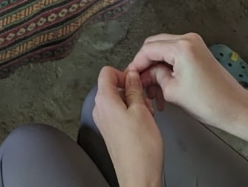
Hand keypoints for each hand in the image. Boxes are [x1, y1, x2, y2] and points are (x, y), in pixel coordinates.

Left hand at [92, 67, 163, 186]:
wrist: (139, 175)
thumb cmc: (141, 148)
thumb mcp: (142, 110)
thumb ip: (135, 88)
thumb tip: (132, 75)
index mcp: (104, 100)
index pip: (107, 72)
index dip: (124, 73)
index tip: (137, 81)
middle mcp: (100, 109)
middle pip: (113, 86)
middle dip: (131, 90)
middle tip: (145, 101)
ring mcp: (104, 121)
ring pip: (118, 100)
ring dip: (134, 102)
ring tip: (147, 115)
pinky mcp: (111, 131)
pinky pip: (119, 113)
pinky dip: (132, 114)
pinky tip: (143, 124)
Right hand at [125, 32, 245, 128]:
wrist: (236, 108)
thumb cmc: (208, 102)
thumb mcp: (172, 91)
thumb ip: (154, 77)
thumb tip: (145, 74)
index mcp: (181, 46)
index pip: (148, 49)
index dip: (136, 64)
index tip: (129, 77)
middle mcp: (187, 39)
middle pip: (155, 45)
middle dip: (145, 64)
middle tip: (139, 82)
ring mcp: (195, 43)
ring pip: (164, 50)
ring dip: (156, 66)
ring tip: (152, 88)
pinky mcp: (199, 51)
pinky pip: (175, 54)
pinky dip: (167, 66)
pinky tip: (164, 84)